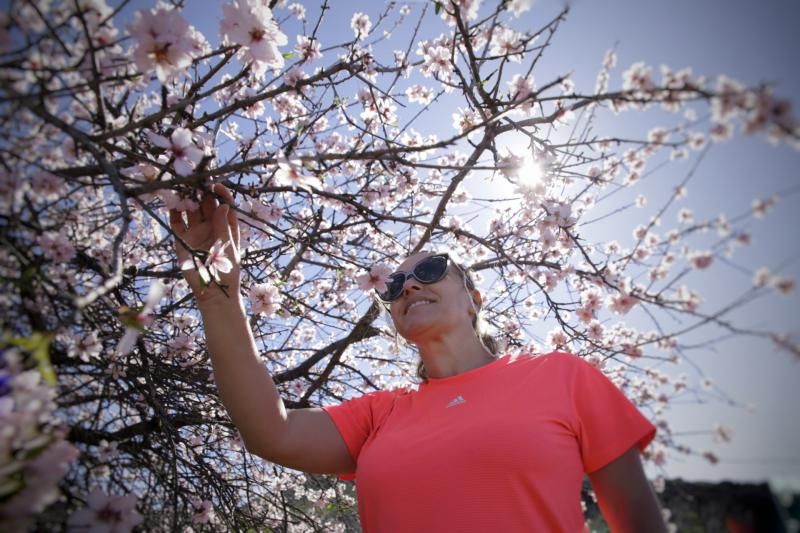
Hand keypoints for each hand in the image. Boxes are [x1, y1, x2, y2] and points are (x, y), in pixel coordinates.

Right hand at [170, 183, 240, 305]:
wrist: (213, 292)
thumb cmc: (227, 271)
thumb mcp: (228, 247)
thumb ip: (223, 226)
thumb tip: (223, 205)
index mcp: (226, 226)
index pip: (224, 205)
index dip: (221, 194)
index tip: (216, 185)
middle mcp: (210, 226)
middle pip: (206, 204)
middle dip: (201, 191)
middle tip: (196, 179)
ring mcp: (195, 231)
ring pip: (190, 210)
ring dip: (187, 198)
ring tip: (182, 186)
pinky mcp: (182, 239)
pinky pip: (177, 221)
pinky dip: (173, 211)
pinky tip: (171, 200)